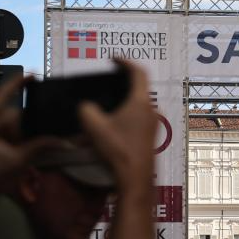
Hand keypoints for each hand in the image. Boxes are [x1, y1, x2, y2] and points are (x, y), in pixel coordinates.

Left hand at [0, 75, 62, 203]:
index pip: (1, 96)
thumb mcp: (18, 161)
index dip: (17, 84)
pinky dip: (23, 139)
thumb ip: (40, 147)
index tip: (33, 74)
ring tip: (35, 144)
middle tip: (43, 131)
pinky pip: (12, 135)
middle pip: (12, 114)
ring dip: (27, 134)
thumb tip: (67, 141)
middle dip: (29, 125)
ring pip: (14, 125)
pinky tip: (32, 145)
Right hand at [77, 62, 155, 192]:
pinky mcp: (150, 136)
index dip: (125, 62)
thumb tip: (86, 107)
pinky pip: (138, 117)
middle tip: (108, 80)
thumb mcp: (93, 125)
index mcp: (141, 101)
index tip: (113, 60)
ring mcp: (153, 124)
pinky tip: (111, 122)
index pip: (138, 72)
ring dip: (124, 99)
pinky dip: (126, 113)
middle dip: (123, 81)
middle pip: (139, 88)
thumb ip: (86, 109)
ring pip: (139, 104)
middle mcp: (151, 109)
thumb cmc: (117, 149)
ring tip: (107, 101)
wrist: (135, 178)